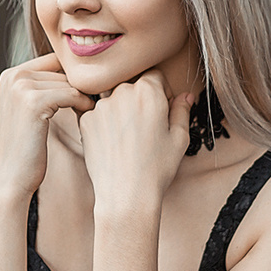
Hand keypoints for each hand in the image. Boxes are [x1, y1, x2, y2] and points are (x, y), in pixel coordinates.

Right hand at [0, 53, 95, 198]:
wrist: (10, 179)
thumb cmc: (27, 149)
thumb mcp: (30, 111)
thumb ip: (45, 88)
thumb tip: (79, 72)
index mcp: (11, 74)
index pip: (55, 62)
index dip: (73, 78)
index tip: (88, 95)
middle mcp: (13, 76)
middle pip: (64, 71)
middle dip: (80, 89)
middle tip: (92, 106)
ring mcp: (21, 87)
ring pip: (70, 83)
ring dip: (84, 98)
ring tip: (89, 114)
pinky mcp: (33, 102)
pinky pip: (72, 94)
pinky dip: (84, 105)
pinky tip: (86, 117)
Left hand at [77, 70, 193, 208]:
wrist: (126, 194)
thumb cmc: (156, 168)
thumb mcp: (179, 138)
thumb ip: (182, 110)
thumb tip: (185, 96)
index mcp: (148, 92)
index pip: (154, 76)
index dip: (161, 91)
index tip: (162, 109)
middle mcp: (121, 92)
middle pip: (132, 85)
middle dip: (140, 100)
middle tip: (146, 127)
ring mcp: (100, 106)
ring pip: (113, 99)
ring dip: (121, 111)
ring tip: (128, 139)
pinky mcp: (85, 121)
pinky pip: (97, 114)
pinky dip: (105, 124)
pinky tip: (114, 144)